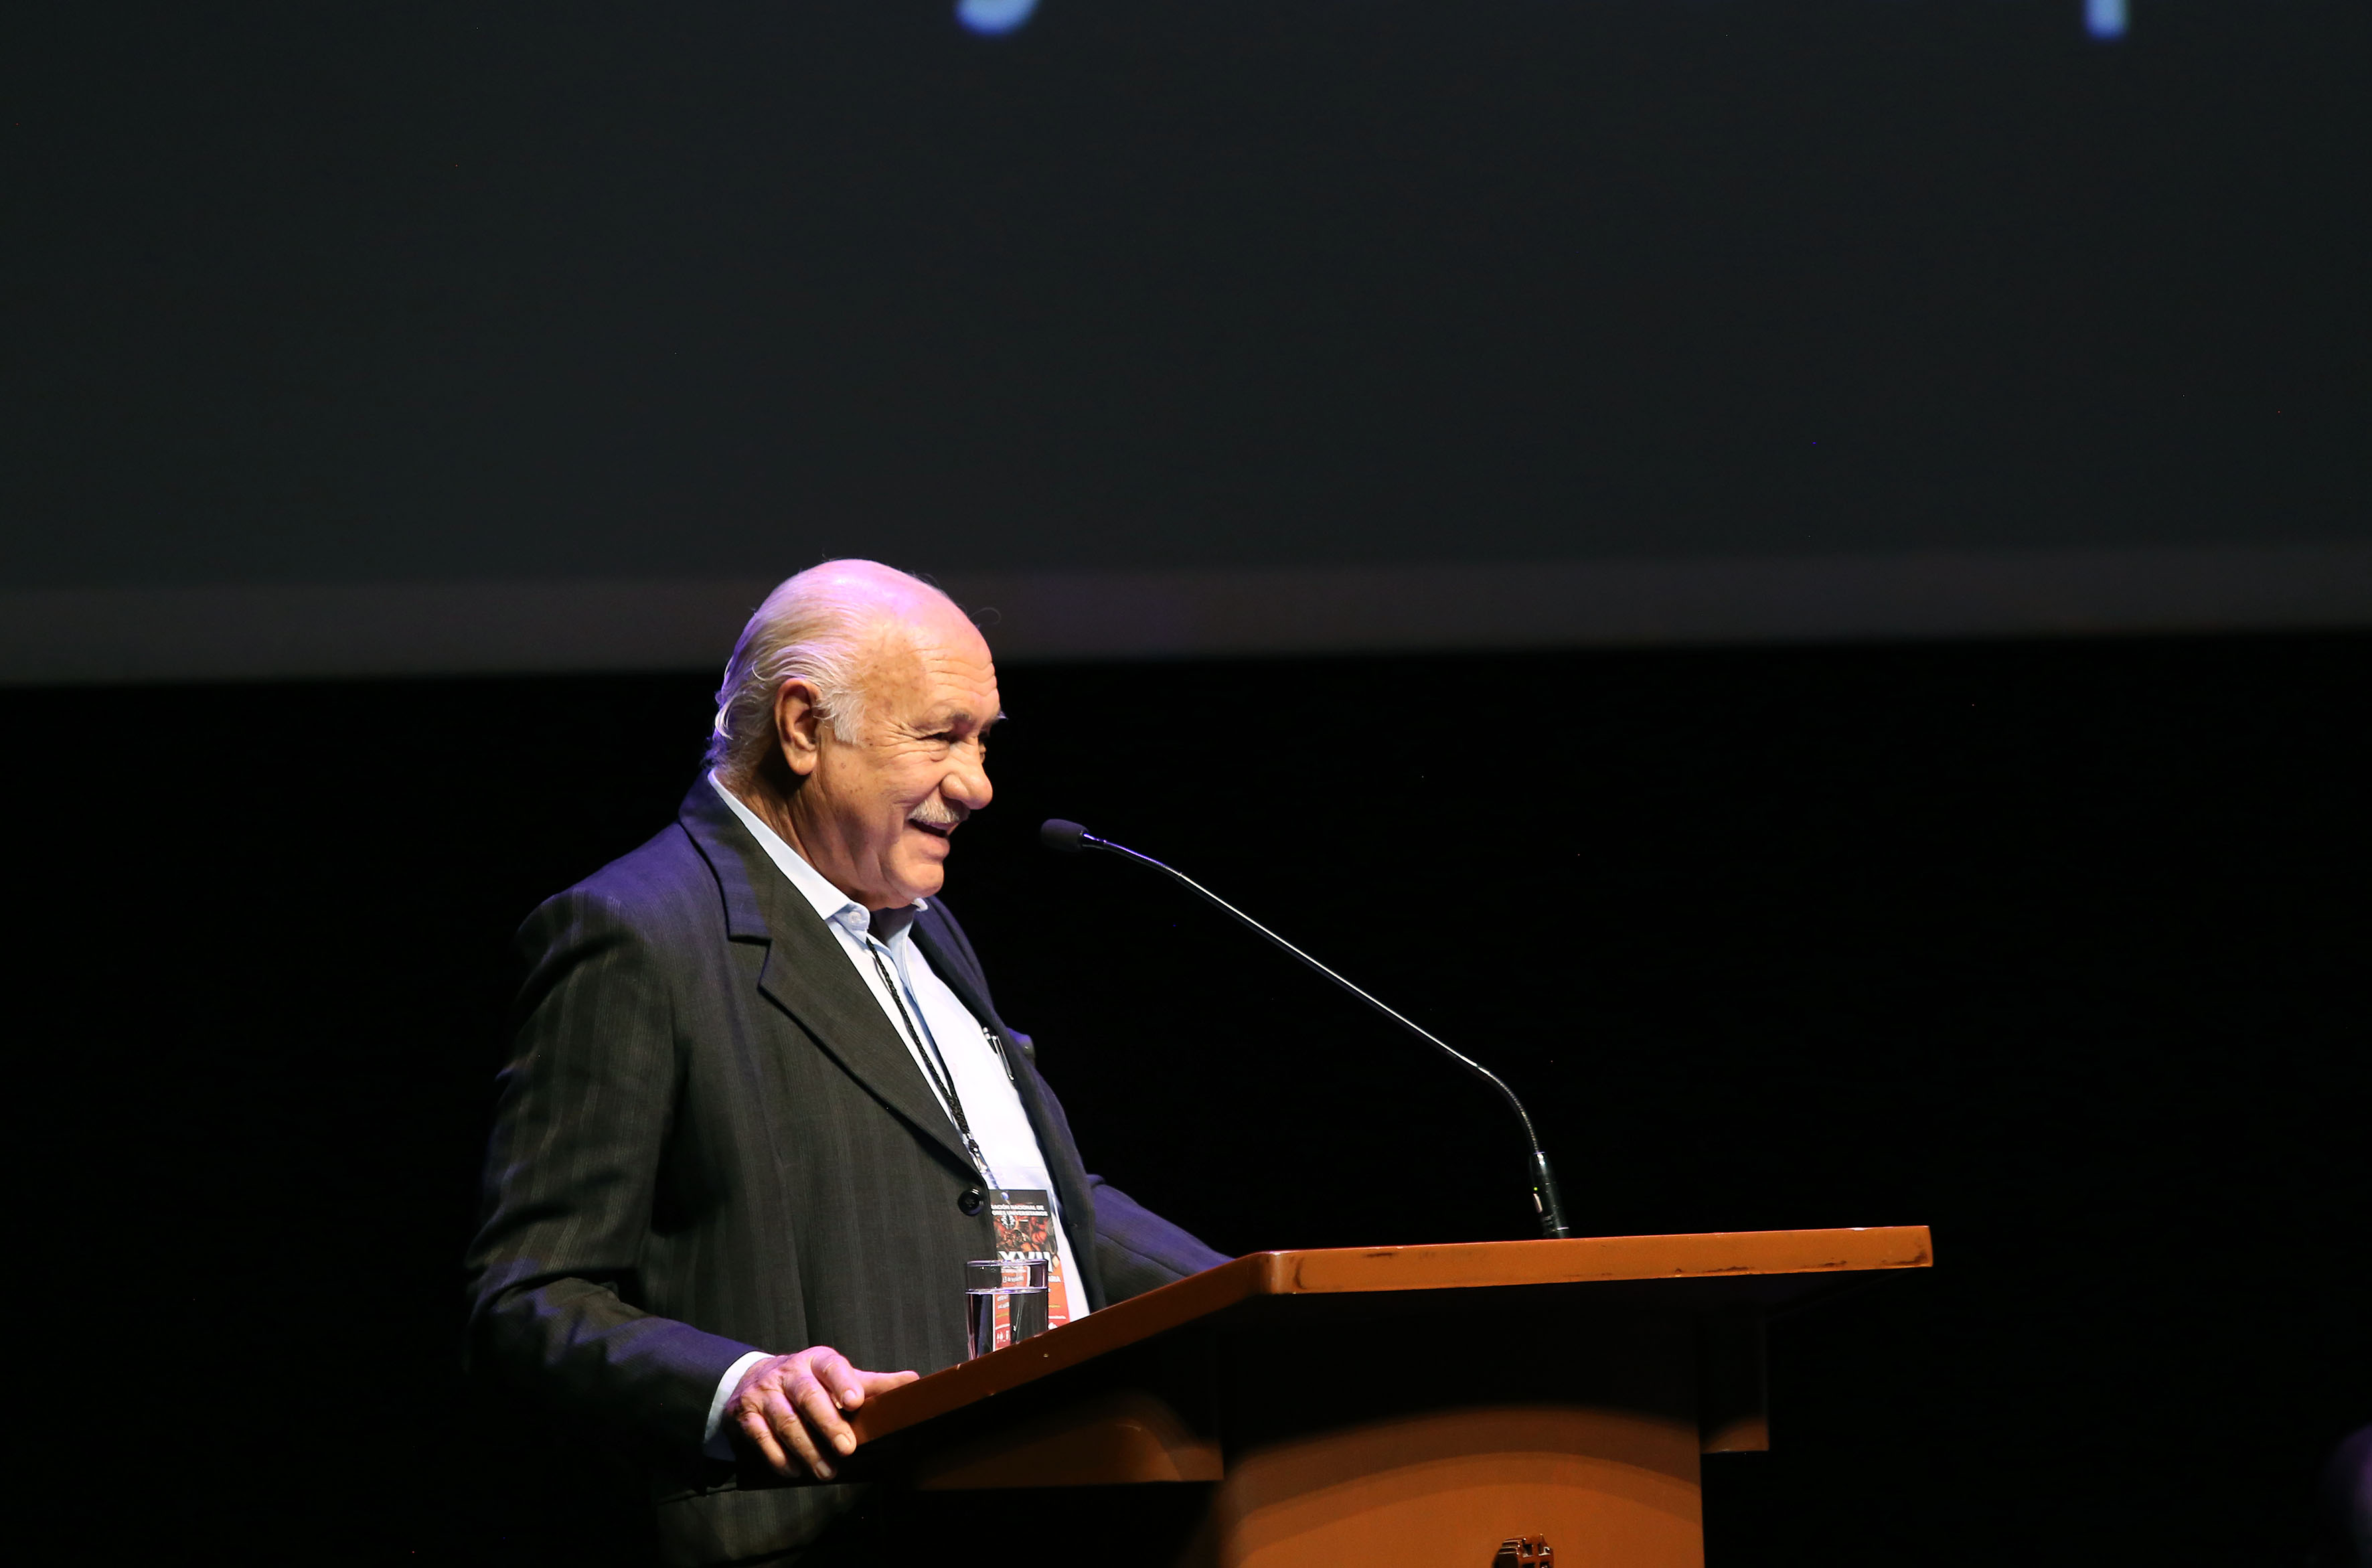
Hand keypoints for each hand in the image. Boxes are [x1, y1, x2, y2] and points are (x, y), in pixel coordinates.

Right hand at [726, 1347, 919, 1480]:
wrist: (753, 1378)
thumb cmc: (808, 1381)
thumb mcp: (837, 1376)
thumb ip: (872, 1384)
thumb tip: (913, 1383)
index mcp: (816, 1360)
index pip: (832, 1366)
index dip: (844, 1382)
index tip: (856, 1402)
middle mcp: (789, 1373)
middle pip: (808, 1396)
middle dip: (828, 1424)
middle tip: (848, 1448)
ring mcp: (765, 1393)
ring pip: (786, 1421)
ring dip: (807, 1449)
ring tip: (827, 1471)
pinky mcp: (746, 1415)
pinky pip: (761, 1437)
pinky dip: (779, 1456)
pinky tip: (795, 1470)